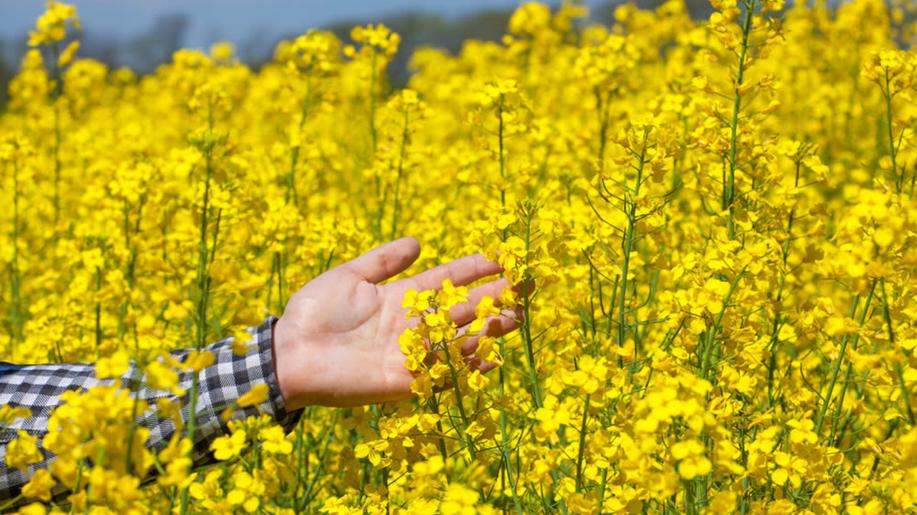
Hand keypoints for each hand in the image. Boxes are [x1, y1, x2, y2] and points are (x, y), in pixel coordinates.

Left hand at [272, 237, 518, 408]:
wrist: (289, 354)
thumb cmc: (313, 313)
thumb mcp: (349, 276)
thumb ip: (382, 260)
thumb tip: (417, 241)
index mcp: (400, 297)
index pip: (447, 280)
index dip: (473, 269)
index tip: (502, 256)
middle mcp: (412, 325)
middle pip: (462, 309)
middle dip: (494, 297)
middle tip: (527, 286)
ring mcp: (411, 353)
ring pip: (460, 338)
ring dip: (489, 329)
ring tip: (518, 316)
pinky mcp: (405, 380)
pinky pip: (443, 373)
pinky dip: (467, 366)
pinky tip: (491, 357)